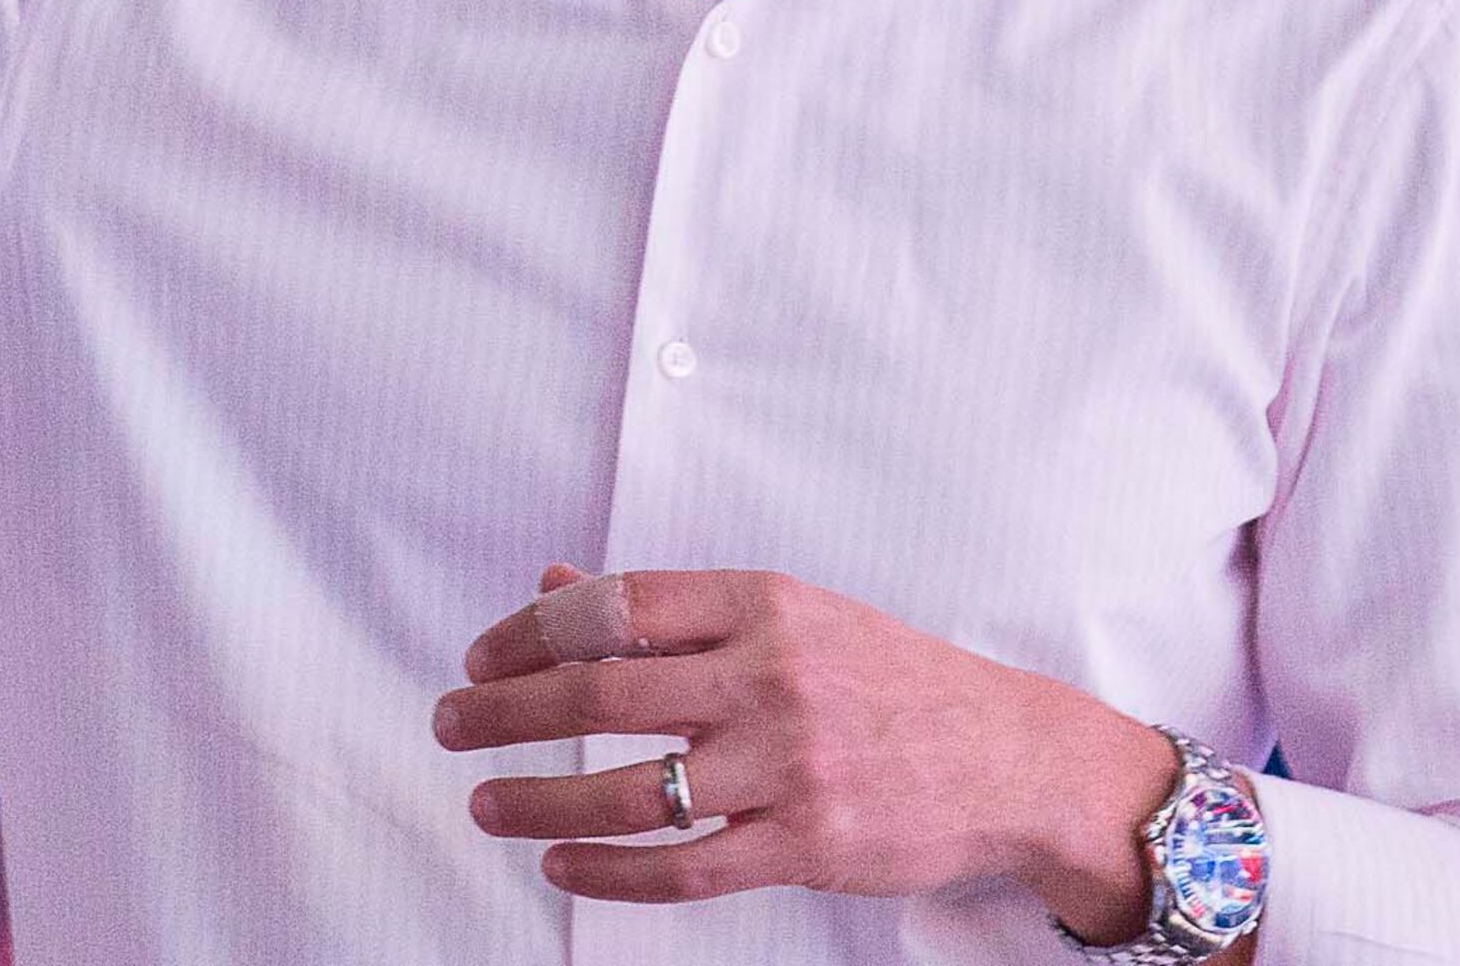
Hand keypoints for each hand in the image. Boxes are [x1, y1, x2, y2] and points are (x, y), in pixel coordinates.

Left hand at [434, 563, 1174, 935]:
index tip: (479, 656)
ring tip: (486, 803)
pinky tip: (562, 864)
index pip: (613, 605)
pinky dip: (612, 872)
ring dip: (540, 800)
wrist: (1010, 758)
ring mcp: (790, 764)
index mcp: (760, 601)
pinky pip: (687, 866)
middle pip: (602, 693)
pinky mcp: (809, 843)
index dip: (528, 631)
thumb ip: (668, 609)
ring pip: (632, 789)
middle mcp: (771, 674)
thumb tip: (550, 588)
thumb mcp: (786, 616)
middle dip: (505, 712)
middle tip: (449, 725)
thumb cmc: (884, 678)